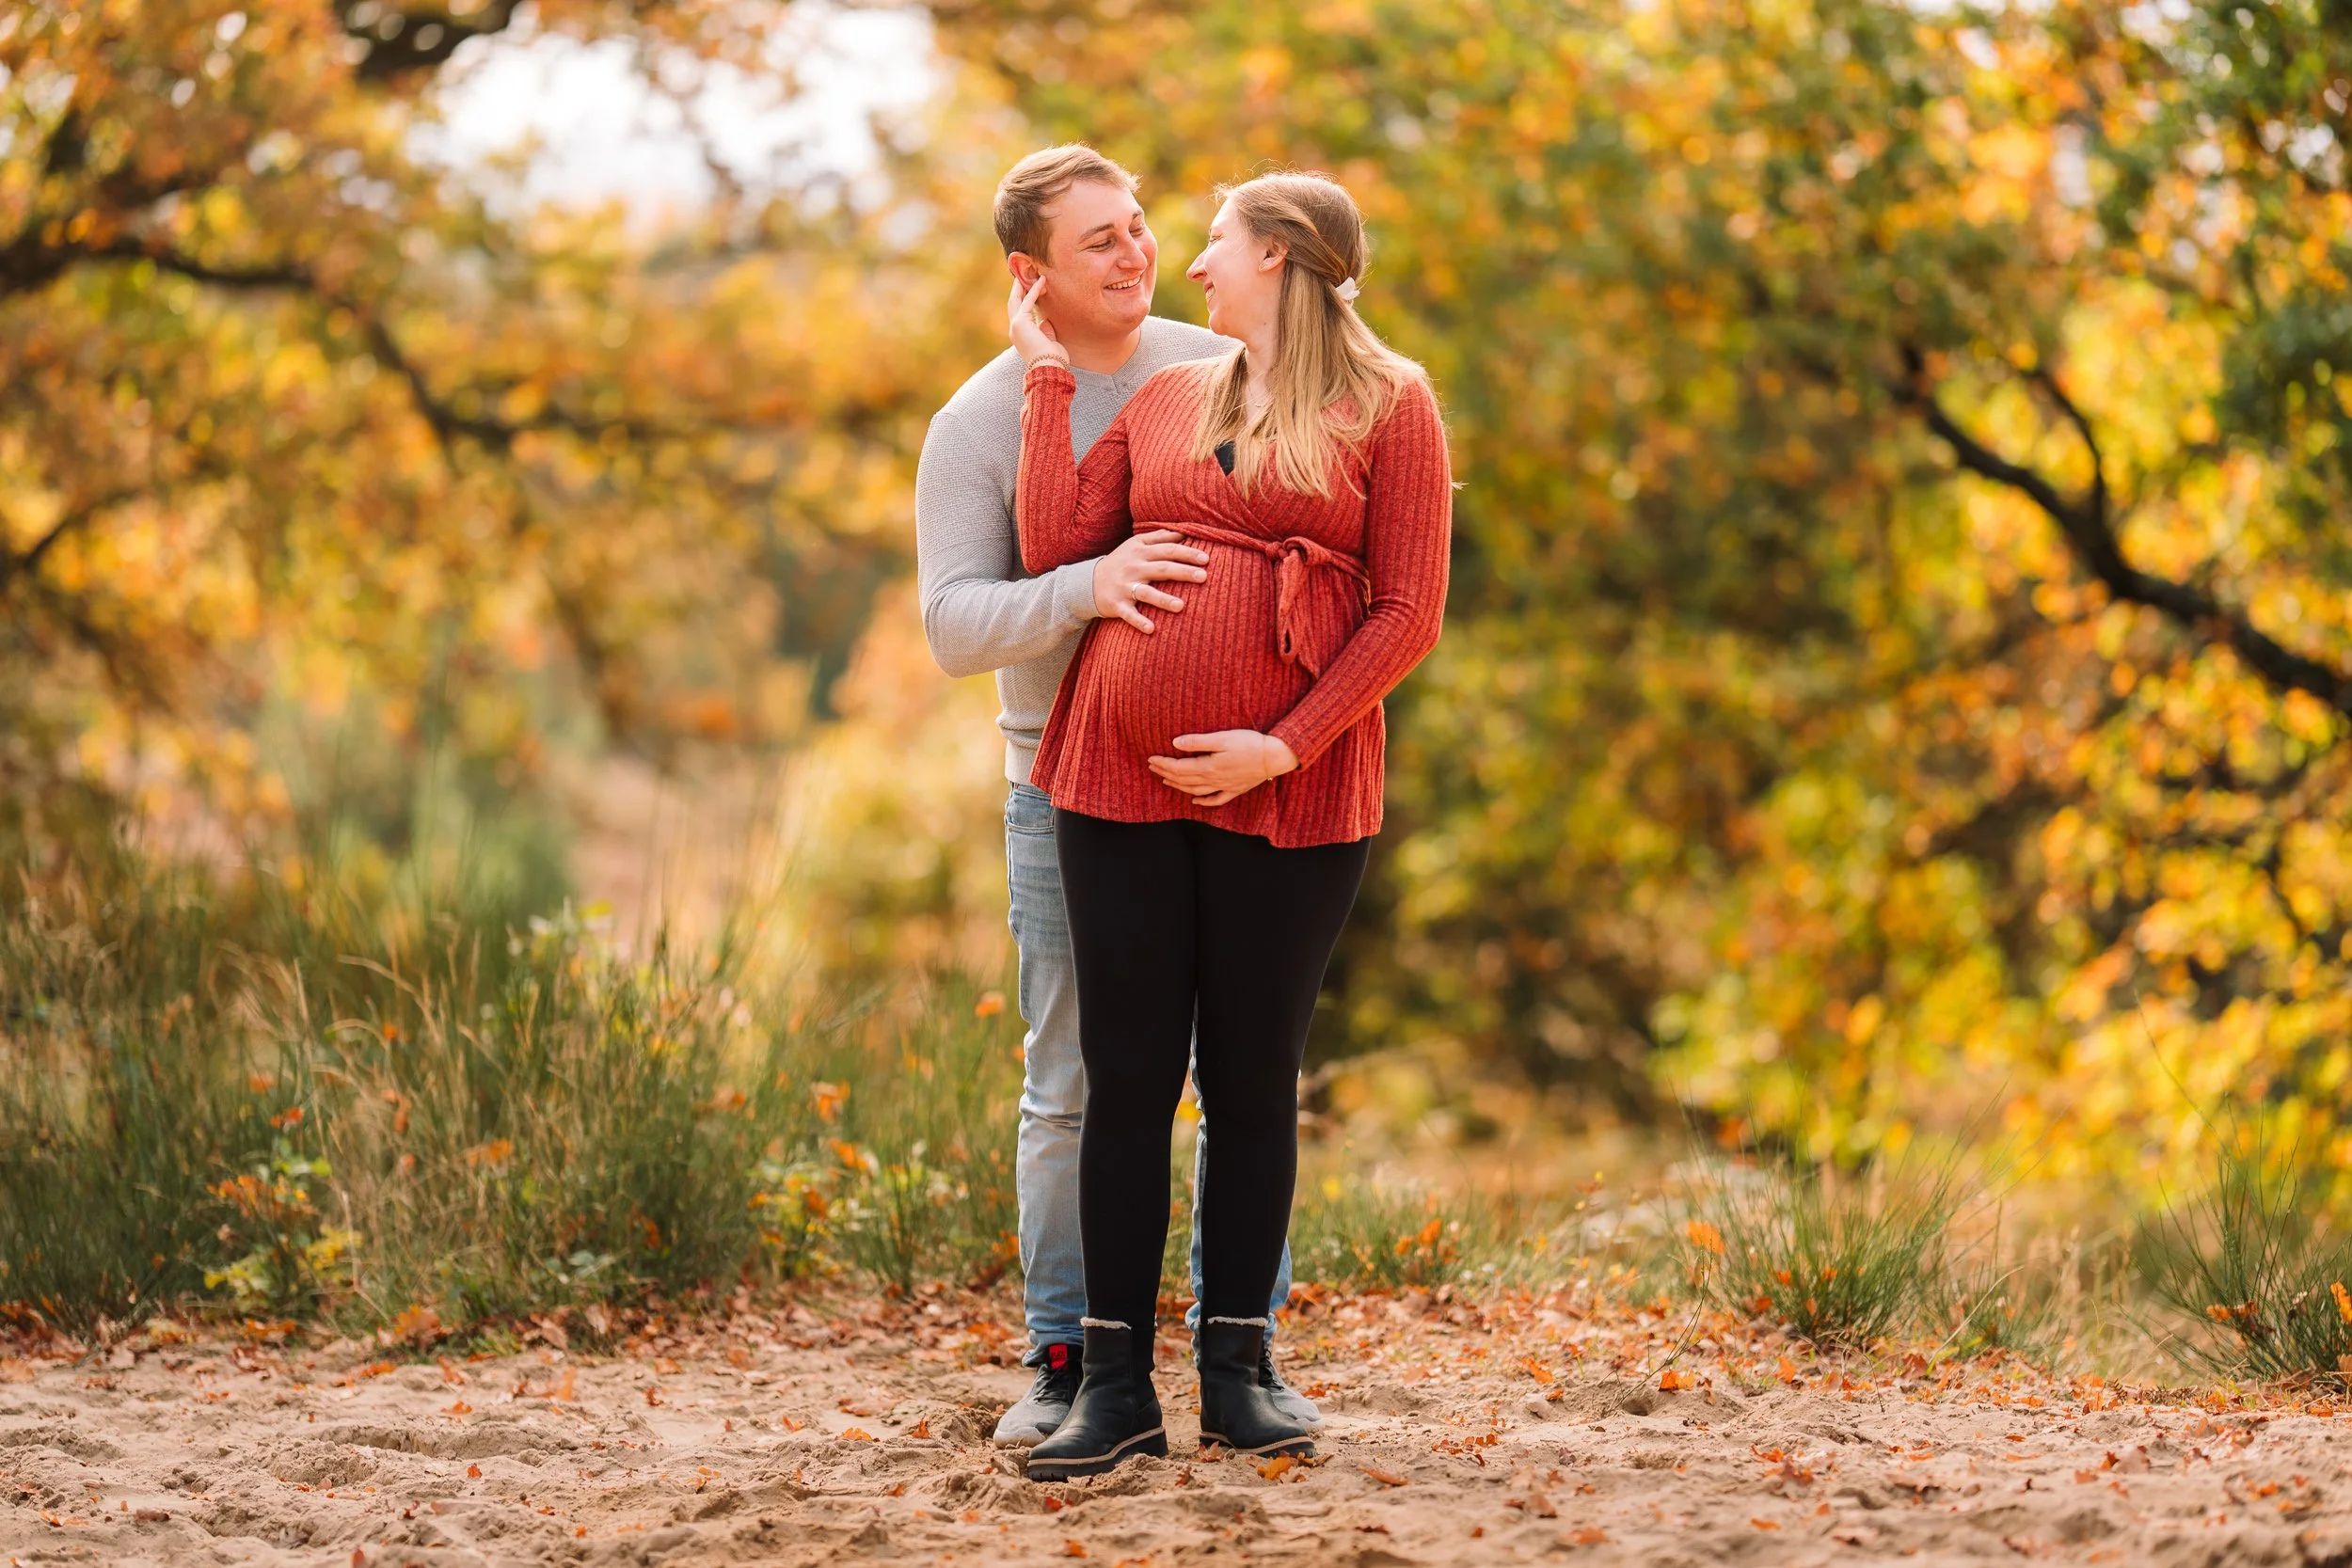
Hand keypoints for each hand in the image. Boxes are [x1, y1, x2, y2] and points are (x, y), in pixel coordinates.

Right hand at [1007, 275, 1065, 368]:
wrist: (1049, 368)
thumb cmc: (1052, 359)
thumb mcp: (1049, 340)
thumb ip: (1045, 329)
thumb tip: (1045, 319)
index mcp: (1020, 335)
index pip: (1019, 312)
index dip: (1023, 299)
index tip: (1028, 287)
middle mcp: (1015, 329)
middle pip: (1014, 303)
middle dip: (1018, 289)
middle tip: (1023, 275)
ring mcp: (1016, 326)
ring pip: (1017, 299)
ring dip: (1023, 285)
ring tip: (1030, 272)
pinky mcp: (1021, 322)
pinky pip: (1028, 301)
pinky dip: (1035, 289)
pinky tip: (1042, 280)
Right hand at [1094, 529, 1209, 631]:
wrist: (1088, 582)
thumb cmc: (1120, 562)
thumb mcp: (1135, 545)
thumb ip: (1158, 537)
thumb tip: (1183, 532)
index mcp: (1141, 552)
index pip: (1168, 550)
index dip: (1187, 553)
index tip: (1206, 558)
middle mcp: (1134, 568)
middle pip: (1162, 568)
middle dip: (1183, 572)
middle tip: (1204, 577)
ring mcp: (1125, 587)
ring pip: (1146, 593)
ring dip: (1163, 600)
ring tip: (1181, 606)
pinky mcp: (1117, 605)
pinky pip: (1129, 614)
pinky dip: (1139, 621)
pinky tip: (1151, 629)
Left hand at [1148, 730, 1298, 807]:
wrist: (1274, 757)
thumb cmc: (1249, 743)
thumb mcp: (1222, 738)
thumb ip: (1198, 742)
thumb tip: (1175, 743)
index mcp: (1208, 767)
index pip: (1179, 768)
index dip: (1163, 764)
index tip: (1150, 759)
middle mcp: (1214, 780)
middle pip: (1184, 780)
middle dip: (1166, 774)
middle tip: (1153, 768)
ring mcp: (1225, 786)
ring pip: (1196, 790)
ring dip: (1179, 786)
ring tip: (1166, 781)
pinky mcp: (1235, 789)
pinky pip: (1216, 799)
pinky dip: (1203, 801)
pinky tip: (1195, 800)